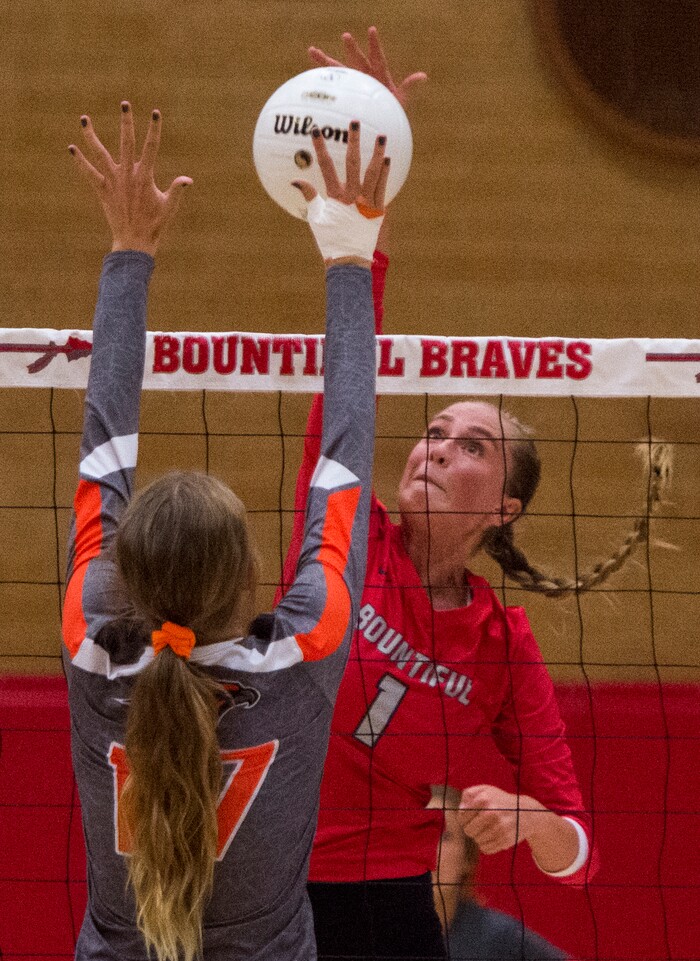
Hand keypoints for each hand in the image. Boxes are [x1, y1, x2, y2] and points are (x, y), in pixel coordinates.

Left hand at [69, 102, 191, 256]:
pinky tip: (72, 148)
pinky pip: (88, 173)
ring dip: (91, 135)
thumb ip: (176, 191)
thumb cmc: (154, 225)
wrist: (134, 242)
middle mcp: (127, 175)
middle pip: (126, 142)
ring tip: (84, 118)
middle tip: (124, 103)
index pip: (151, 147)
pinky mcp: (102, 191)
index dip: (154, 129)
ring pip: (100, 153)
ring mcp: (113, 182)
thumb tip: (187, 179)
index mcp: (145, 176)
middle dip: (126, 122)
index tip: (155, 113)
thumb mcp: (169, 207)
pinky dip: (80, 161)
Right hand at [292, 121, 388, 265]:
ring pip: (373, 172)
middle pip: (353, 162)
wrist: (348, 260)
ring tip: (382, 136)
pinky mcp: (378, 211)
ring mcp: (367, 203)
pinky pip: (383, 187)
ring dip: (377, 153)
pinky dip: (385, 173)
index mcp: (335, 197)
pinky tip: (387, 159)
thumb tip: (295, 180)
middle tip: (355, 122)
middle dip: (353, 141)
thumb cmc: (330, 240)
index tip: (317, 130)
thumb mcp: (316, 218)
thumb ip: (309, 196)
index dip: (321, 147)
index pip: (326, 166)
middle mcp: (352, 197)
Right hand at [309, 25, 426, 108]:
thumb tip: (423, 76)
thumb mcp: (402, 100)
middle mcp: (365, 75)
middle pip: (356, 60)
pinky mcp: (346, 93)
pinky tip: (307, 77)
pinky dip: (321, 83)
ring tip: (311, 50)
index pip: (377, 57)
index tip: (372, 30)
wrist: (382, 123)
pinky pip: (333, 88)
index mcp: (379, 75)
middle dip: (352, 48)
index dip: (374, 45)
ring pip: (339, 70)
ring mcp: (354, 83)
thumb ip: (409, 86)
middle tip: (346, 36)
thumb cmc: (393, 111)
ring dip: (325, 62)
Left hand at [458, 784, 543, 855]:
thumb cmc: (500, 800)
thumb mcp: (486, 790)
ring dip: (479, 838)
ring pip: (477, 841)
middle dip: (470, 829)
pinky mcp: (505, 840)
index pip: (462, 817)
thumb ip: (469, 794)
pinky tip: (491, 838)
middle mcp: (492, 812)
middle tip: (477, 826)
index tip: (469, 818)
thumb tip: (461, 809)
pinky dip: (486, 845)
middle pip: (468, 830)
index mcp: (484, 798)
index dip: (463, 819)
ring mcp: (499, 827)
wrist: (526, 812)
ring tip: (485, 831)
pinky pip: (486, 849)